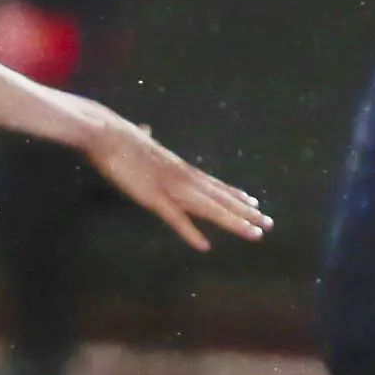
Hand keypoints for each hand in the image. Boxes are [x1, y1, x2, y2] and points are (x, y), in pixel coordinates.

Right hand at [79, 112, 270, 249]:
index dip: (235, 195)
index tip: (254, 203)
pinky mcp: (152, 198)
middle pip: (220, 198)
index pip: (214, 184)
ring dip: (233, 222)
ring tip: (255, 233)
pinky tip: (205, 246)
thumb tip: (145, 128)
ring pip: (209, 209)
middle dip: (245, 212)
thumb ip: (146, 138)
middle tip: (268, 224)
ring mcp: (170, 188)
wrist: (106, 133)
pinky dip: (190, 232)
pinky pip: (175, 219)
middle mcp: (182, 178)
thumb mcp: (138, 137)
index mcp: (179, 167)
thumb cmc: (117, 135)